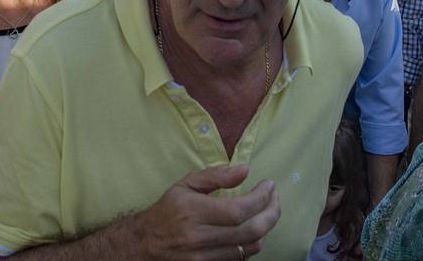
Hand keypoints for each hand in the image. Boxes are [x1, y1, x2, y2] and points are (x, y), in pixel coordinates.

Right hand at [135, 165, 279, 258]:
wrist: (147, 243)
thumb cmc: (168, 210)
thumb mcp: (186, 184)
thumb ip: (216, 176)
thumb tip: (245, 170)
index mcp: (194, 212)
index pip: (239, 209)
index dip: (261, 197)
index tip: (269, 185)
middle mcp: (200, 237)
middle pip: (251, 231)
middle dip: (272, 213)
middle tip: (275, 199)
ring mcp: (205, 257)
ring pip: (250, 247)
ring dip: (266, 228)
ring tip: (267, 212)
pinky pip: (242, 257)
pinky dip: (253, 242)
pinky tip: (253, 228)